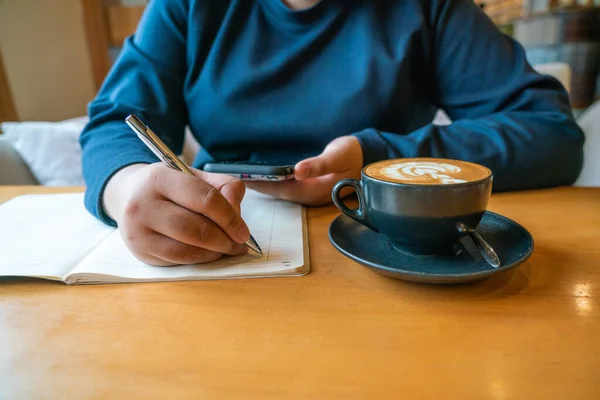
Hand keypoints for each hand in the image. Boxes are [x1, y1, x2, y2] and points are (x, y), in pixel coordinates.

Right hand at [102, 163, 249, 265]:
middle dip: (224, 240)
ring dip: (215, 253)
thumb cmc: (169, 187)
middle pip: (196, 229)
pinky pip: (178, 261)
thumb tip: (236, 206)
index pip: (204, 199)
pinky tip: (210, 253)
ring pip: (187, 250)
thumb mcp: (194, 176)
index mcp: (159, 178)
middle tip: (239, 243)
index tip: (243, 231)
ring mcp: (138, 231)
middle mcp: (142, 205)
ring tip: (228, 248)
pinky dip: (200, 259)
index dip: (230, 217)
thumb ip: (223, 186)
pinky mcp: (140, 252)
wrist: (128, 196)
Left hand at [245, 136, 362, 205]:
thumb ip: (319, 165)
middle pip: (278, 192)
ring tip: (244, 176)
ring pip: (281, 191)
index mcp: (315, 191)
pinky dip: (273, 182)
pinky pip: (286, 186)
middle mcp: (309, 195)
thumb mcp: (338, 157)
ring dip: (263, 185)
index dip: (262, 185)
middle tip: (234, 178)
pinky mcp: (310, 187)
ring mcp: (310, 192)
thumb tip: (298, 170)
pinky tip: (263, 176)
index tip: (244, 178)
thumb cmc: (353, 155)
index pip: (282, 189)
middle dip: (257, 186)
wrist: (369, 159)